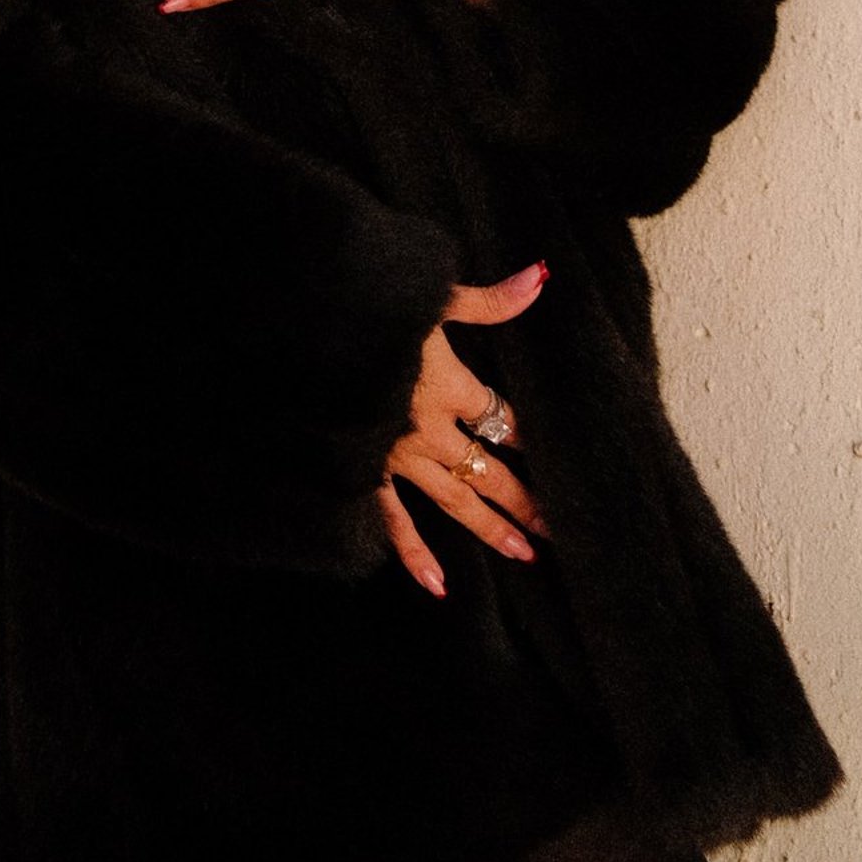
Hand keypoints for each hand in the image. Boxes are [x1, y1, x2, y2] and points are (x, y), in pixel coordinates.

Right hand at [378, 263, 551, 596]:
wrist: (300, 334)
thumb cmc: (368, 308)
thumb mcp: (430, 295)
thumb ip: (488, 299)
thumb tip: (541, 277)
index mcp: (448, 386)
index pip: (504, 417)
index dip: (531, 435)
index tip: (555, 453)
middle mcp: (428, 429)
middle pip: (489, 471)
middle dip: (527, 499)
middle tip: (561, 528)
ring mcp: (395, 456)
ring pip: (454, 501)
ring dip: (490, 528)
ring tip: (526, 553)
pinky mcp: (364, 472)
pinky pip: (391, 521)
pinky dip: (413, 554)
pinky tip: (438, 584)